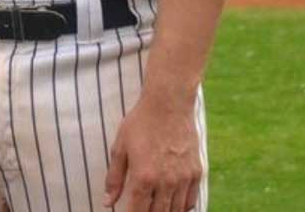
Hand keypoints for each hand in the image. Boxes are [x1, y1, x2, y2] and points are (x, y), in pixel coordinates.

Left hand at [103, 93, 201, 211]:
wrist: (168, 104)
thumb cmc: (141, 123)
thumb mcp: (120, 147)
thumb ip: (114, 177)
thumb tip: (107, 202)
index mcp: (144, 177)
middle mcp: (166, 182)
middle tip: (142, 208)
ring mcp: (183, 179)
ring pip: (176, 211)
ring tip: (156, 208)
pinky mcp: (196, 173)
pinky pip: (190, 201)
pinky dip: (182, 207)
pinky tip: (173, 204)